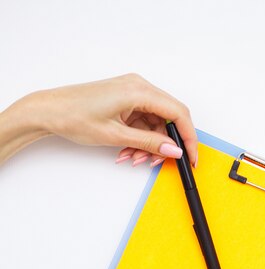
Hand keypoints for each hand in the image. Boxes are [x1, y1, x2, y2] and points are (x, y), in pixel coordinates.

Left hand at [0, 74, 197, 166]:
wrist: (50, 111)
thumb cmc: (75, 117)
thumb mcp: (117, 136)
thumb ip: (149, 143)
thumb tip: (173, 150)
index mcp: (139, 90)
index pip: (178, 113)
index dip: (188, 138)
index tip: (191, 157)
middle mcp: (139, 87)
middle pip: (169, 117)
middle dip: (166, 144)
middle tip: (160, 162)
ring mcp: (132, 92)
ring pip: (156, 122)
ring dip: (150, 144)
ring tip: (134, 158)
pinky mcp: (125, 100)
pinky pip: (143, 121)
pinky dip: (140, 138)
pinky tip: (128, 151)